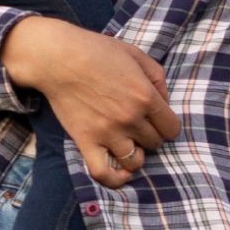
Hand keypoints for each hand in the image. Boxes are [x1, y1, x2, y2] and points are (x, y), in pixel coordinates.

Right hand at [2, 18, 180, 188]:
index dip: (166, 124)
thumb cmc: (97, 51)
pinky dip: (115, 179)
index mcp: (146, 96)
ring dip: (135, 153)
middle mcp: (131, 119)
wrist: (58, 58)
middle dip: (149, 135)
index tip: (155, 119)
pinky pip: (104, 173)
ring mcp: (109, 133)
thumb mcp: (136, 54)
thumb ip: (157, 78)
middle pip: (155, 143)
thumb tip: (164, 101)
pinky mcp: (86, 141)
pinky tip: (121, 172)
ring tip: (127, 142)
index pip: (172, 129)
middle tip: (137, 124)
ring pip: (136, 161)